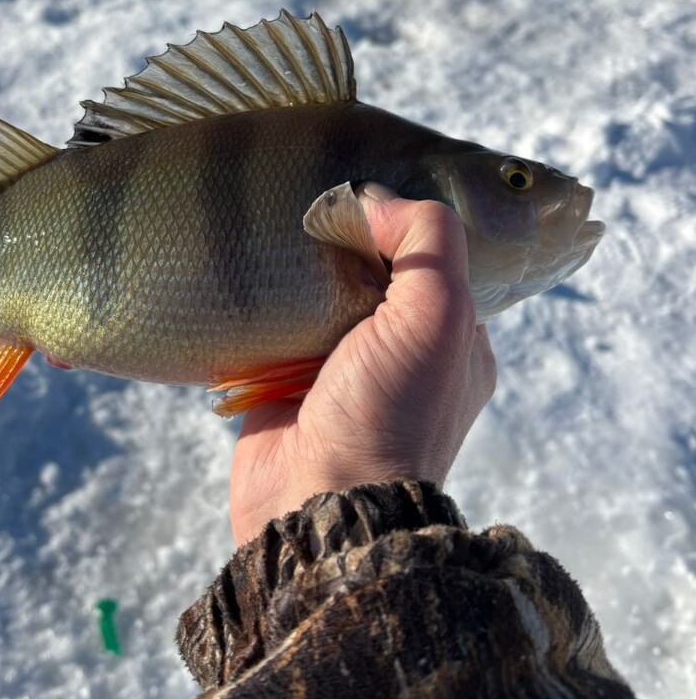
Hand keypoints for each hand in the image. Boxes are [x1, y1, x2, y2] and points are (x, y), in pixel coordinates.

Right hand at [229, 191, 496, 544]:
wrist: (319, 505)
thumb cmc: (391, 413)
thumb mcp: (438, 316)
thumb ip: (427, 242)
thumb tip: (373, 201)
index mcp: (451, 342)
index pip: (431, 261)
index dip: (400, 223)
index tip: (362, 193)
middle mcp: (399, 355)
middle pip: (369, 274)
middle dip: (341, 243)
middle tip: (307, 202)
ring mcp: (339, 371)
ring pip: (318, 298)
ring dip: (298, 270)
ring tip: (272, 226)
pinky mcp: (283, 384)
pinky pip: (271, 328)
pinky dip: (261, 305)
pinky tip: (246, 271)